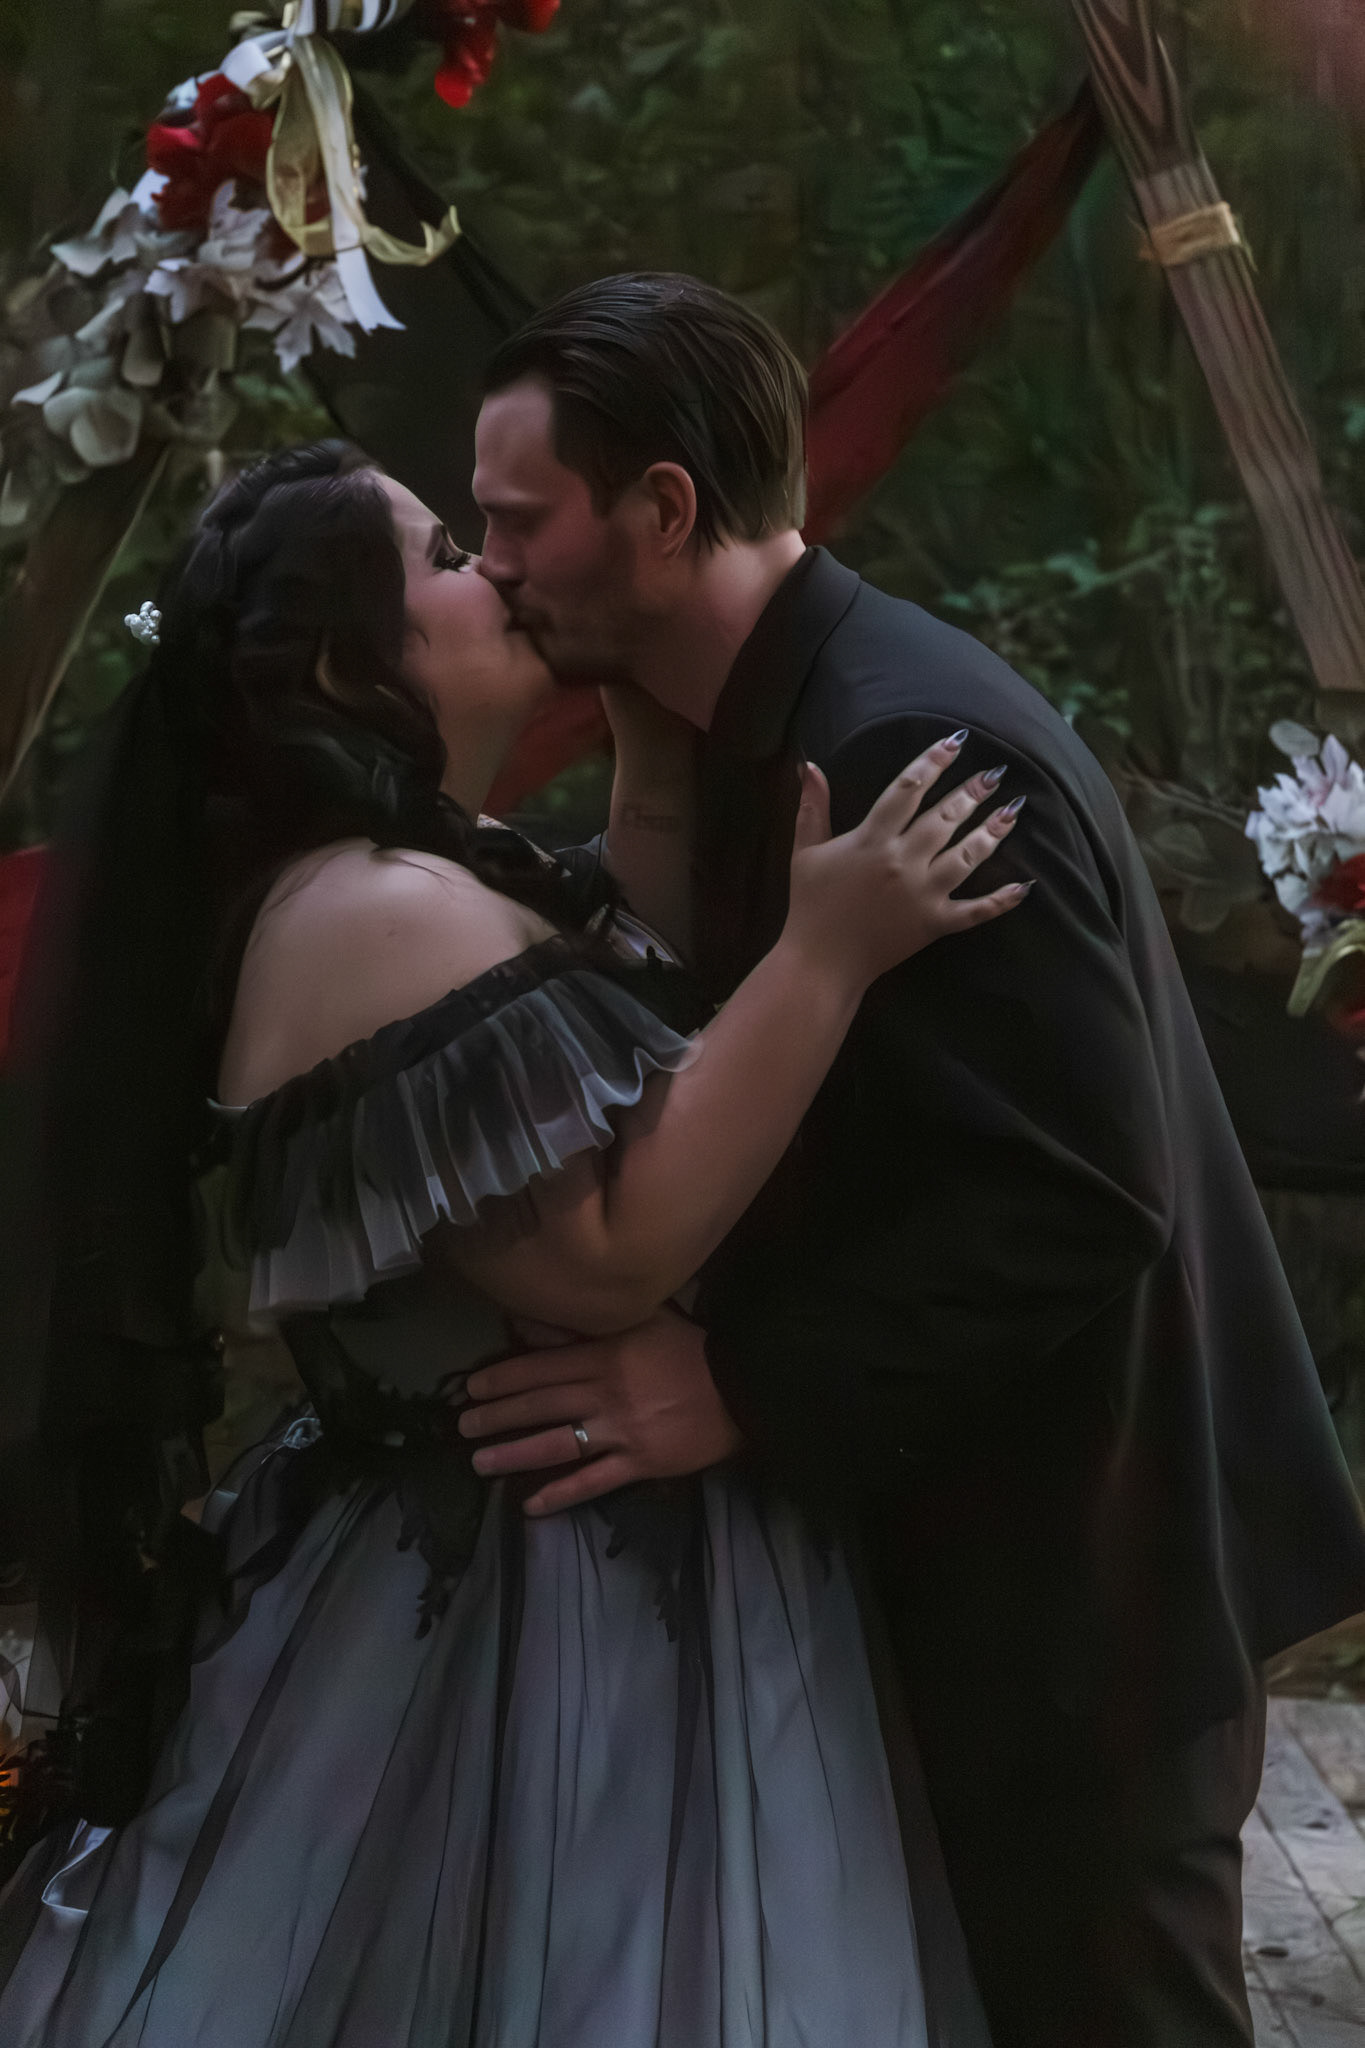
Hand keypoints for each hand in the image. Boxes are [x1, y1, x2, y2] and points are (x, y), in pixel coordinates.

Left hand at [456, 1307, 742, 1514]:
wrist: (744, 1386)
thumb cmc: (692, 1348)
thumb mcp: (644, 1320)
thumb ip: (588, 1326)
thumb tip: (537, 1323)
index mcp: (606, 1355)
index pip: (541, 1367)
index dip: (503, 1378)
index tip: (472, 1387)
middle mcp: (606, 1393)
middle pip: (540, 1405)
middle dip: (496, 1416)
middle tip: (461, 1425)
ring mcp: (622, 1432)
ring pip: (557, 1445)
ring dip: (514, 1454)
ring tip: (479, 1462)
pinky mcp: (640, 1464)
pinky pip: (593, 1482)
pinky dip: (560, 1495)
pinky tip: (529, 1506)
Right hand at [783, 732, 1029, 991]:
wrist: (821, 962)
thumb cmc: (811, 906)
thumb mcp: (805, 851)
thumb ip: (812, 806)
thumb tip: (811, 764)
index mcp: (871, 840)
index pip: (907, 789)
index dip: (933, 762)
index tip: (955, 742)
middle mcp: (902, 861)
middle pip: (945, 817)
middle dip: (972, 792)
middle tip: (995, 773)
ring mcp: (923, 893)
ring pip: (967, 856)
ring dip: (993, 831)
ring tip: (1013, 810)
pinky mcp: (935, 923)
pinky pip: (975, 911)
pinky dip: (1001, 900)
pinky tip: (1025, 886)